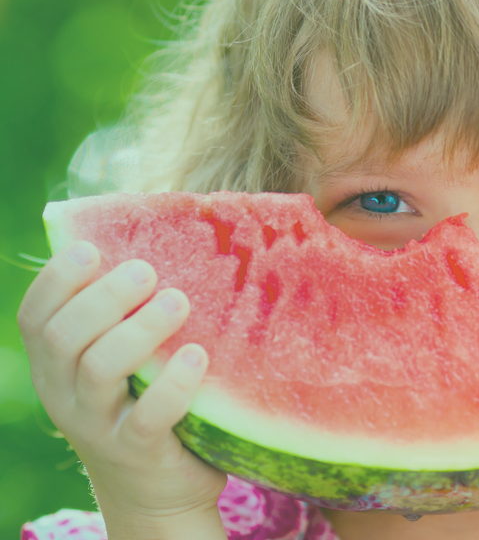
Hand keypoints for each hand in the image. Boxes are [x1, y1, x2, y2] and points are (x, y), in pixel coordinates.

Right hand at [16, 241, 226, 523]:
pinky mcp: (136, 451)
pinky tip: (197, 356)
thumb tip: (158, 237)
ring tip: (178, 302)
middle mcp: (64, 393)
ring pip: (99, 369)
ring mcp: (96, 425)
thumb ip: (124, 314)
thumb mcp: (121, 359)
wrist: (155, 487)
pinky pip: (147, 417)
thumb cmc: (143, 400)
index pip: (35, 316)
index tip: (92, 249)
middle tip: (147, 271)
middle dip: (103, 297)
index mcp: (55, 363)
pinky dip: (173, 384)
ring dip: (139, 330)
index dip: (56, 279)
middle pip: (64, 336)